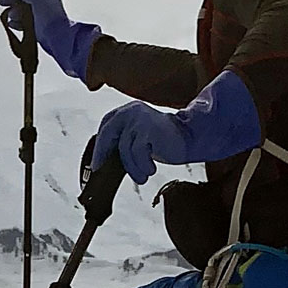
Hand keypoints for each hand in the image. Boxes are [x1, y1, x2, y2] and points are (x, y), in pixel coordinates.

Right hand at [0, 0, 99, 83]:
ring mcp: (41, 15)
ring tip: (9, 15)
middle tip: (2, 1)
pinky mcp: (37, 27)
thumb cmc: (51, 20)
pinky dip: (16, 22)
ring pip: (22, 8)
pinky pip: (23, 22)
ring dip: (13, 10)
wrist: (59, 41)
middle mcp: (45, 2)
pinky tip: (12, 25)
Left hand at [93, 71, 260, 186]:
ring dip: (132, 167)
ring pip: (124, 149)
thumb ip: (123, 143)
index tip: (96, 164)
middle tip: (102, 170)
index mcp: (127, 111)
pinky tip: (150, 170)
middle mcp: (130, 111)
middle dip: (103, 155)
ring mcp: (139, 118)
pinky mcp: (148, 128)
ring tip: (142, 176)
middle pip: (108, 135)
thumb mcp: (138, 140)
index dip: (99, 147)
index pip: (106, 128)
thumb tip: (103, 162)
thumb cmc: (164, 141)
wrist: (191, 137)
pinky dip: (142, 165)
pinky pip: (136, 152)